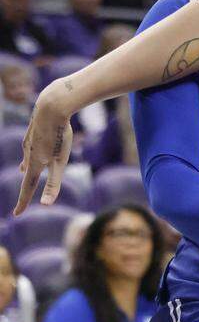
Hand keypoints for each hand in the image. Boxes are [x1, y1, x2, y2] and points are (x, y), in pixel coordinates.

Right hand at [15, 80, 74, 213]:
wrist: (52, 106)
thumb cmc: (58, 136)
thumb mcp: (59, 162)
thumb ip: (54, 183)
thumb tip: (46, 204)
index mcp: (35, 163)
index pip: (28, 188)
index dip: (23, 202)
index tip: (16, 214)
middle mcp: (29, 153)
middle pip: (27, 173)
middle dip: (25, 187)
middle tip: (22, 200)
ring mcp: (30, 141)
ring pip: (27, 156)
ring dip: (26, 166)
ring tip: (22, 171)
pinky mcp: (34, 130)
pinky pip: (30, 143)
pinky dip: (29, 150)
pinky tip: (30, 146)